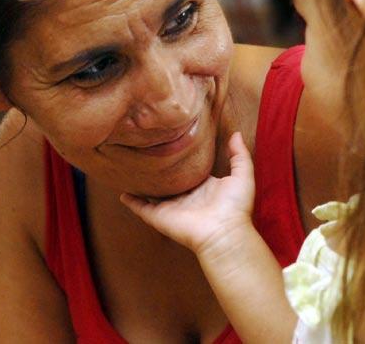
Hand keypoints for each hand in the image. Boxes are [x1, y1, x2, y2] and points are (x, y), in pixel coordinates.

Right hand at [120, 132, 254, 254]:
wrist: (223, 232)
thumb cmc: (235, 206)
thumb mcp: (243, 174)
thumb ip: (238, 154)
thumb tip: (235, 133)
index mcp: (203, 187)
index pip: (189, 171)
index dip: (182, 159)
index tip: (172, 144)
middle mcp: (185, 196)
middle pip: (169, 182)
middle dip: (160, 170)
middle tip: (148, 152)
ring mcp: (171, 207)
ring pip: (152, 193)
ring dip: (143, 183)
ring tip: (131, 168)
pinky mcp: (159, 216)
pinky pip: (141, 207)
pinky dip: (131, 201)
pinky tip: (122, 192)